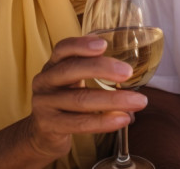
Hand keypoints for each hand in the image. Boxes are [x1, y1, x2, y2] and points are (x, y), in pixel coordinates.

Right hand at [25, 35, 148, 159]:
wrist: (41, 134)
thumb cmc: (66, 102)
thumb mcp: (72, 82)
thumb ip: (92, 72)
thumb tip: (130, 72)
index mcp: (53, 65)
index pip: (63, 49)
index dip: (81, 45)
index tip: (103, 44)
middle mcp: (45, 81)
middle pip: (71, 70)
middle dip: (102, 69)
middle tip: (128, 72)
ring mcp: (44, 104)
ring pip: (80, 99)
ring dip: (113, 100)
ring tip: (138, 101)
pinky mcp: (48, 126)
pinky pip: (79, 123)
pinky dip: (103, 122)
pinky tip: (122, 119)